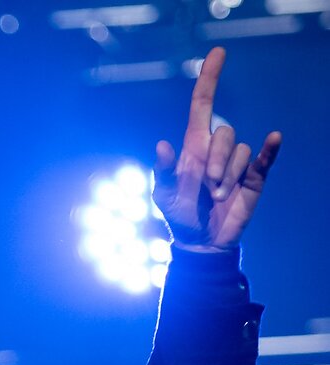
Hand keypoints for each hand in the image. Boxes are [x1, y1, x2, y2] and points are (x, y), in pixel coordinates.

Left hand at [153, 47, 280, 251]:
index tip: (217, 53)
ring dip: (228, 175)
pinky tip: (273, 139)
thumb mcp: (163, 195)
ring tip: (218, 196)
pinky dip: (269, 148)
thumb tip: (161, 145)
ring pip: (239, 151)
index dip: (209, 79)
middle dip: (217, 160)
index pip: (202, 105)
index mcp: (194, 146)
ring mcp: (236, 162)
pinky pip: (263, 157)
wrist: (200, 241)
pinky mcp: (253, 177)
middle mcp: (216, 149)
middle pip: (225, 133)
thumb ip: (162, 171)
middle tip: (209, 188)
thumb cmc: (179, 214)